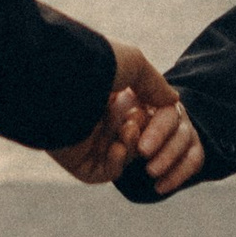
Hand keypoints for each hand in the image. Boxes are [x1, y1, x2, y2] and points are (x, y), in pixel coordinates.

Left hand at [48, 41, 203, 194]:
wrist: (62, 84)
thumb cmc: (97, 67)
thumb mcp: (134, 65)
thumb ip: (155, 84)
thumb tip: (173, 101)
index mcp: (106, 93)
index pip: (139, 113)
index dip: (152, 115)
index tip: (151, 107)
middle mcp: (96, 116)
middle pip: (136, 136)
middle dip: (145, 130)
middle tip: (137, 119)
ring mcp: (88, 141)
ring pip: (124, 153)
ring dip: (132, 143)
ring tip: (127, 128)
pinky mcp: (80, 163)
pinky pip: (107, 171)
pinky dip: (118, 161)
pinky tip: (115, 145)